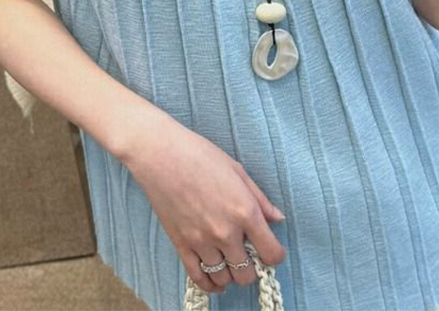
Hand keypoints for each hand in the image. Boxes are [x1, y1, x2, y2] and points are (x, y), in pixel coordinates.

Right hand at [121, 113, 286, 294]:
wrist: (161, 155)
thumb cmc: (201, 155)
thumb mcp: (238, 171)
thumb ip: (260, 199)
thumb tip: (277, 218)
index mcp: (245, 211)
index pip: (271, 253)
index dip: (275, 255)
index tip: (272, 250)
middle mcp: (226, 232)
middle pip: (248, 274)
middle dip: (253, 268)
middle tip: (250, 255)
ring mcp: (202, 242)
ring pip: (224, 279)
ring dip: (231, 275)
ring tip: (232, 262)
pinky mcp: (181, 246)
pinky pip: (199, 278)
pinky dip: (210, 284)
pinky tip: (216, 280)